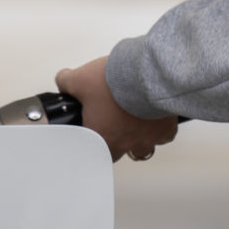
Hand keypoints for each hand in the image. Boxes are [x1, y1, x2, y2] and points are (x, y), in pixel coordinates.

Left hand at [55, 57, 178, 163]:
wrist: (146, 75)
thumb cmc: (115, 82)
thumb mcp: (80, 78)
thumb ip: (67, 81)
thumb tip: (63, 80)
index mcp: (102, 137)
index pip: (93, 152)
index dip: (92, 142)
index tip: (93, 130)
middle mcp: (125, 143)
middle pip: (117, 153)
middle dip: (114, 141)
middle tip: (112, 122)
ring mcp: (147, 138)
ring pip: (142, 150)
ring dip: (137, 139)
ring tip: (134, 122)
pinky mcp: (165, 129)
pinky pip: (164, 136)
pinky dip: (160, 129)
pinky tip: (155, 117)